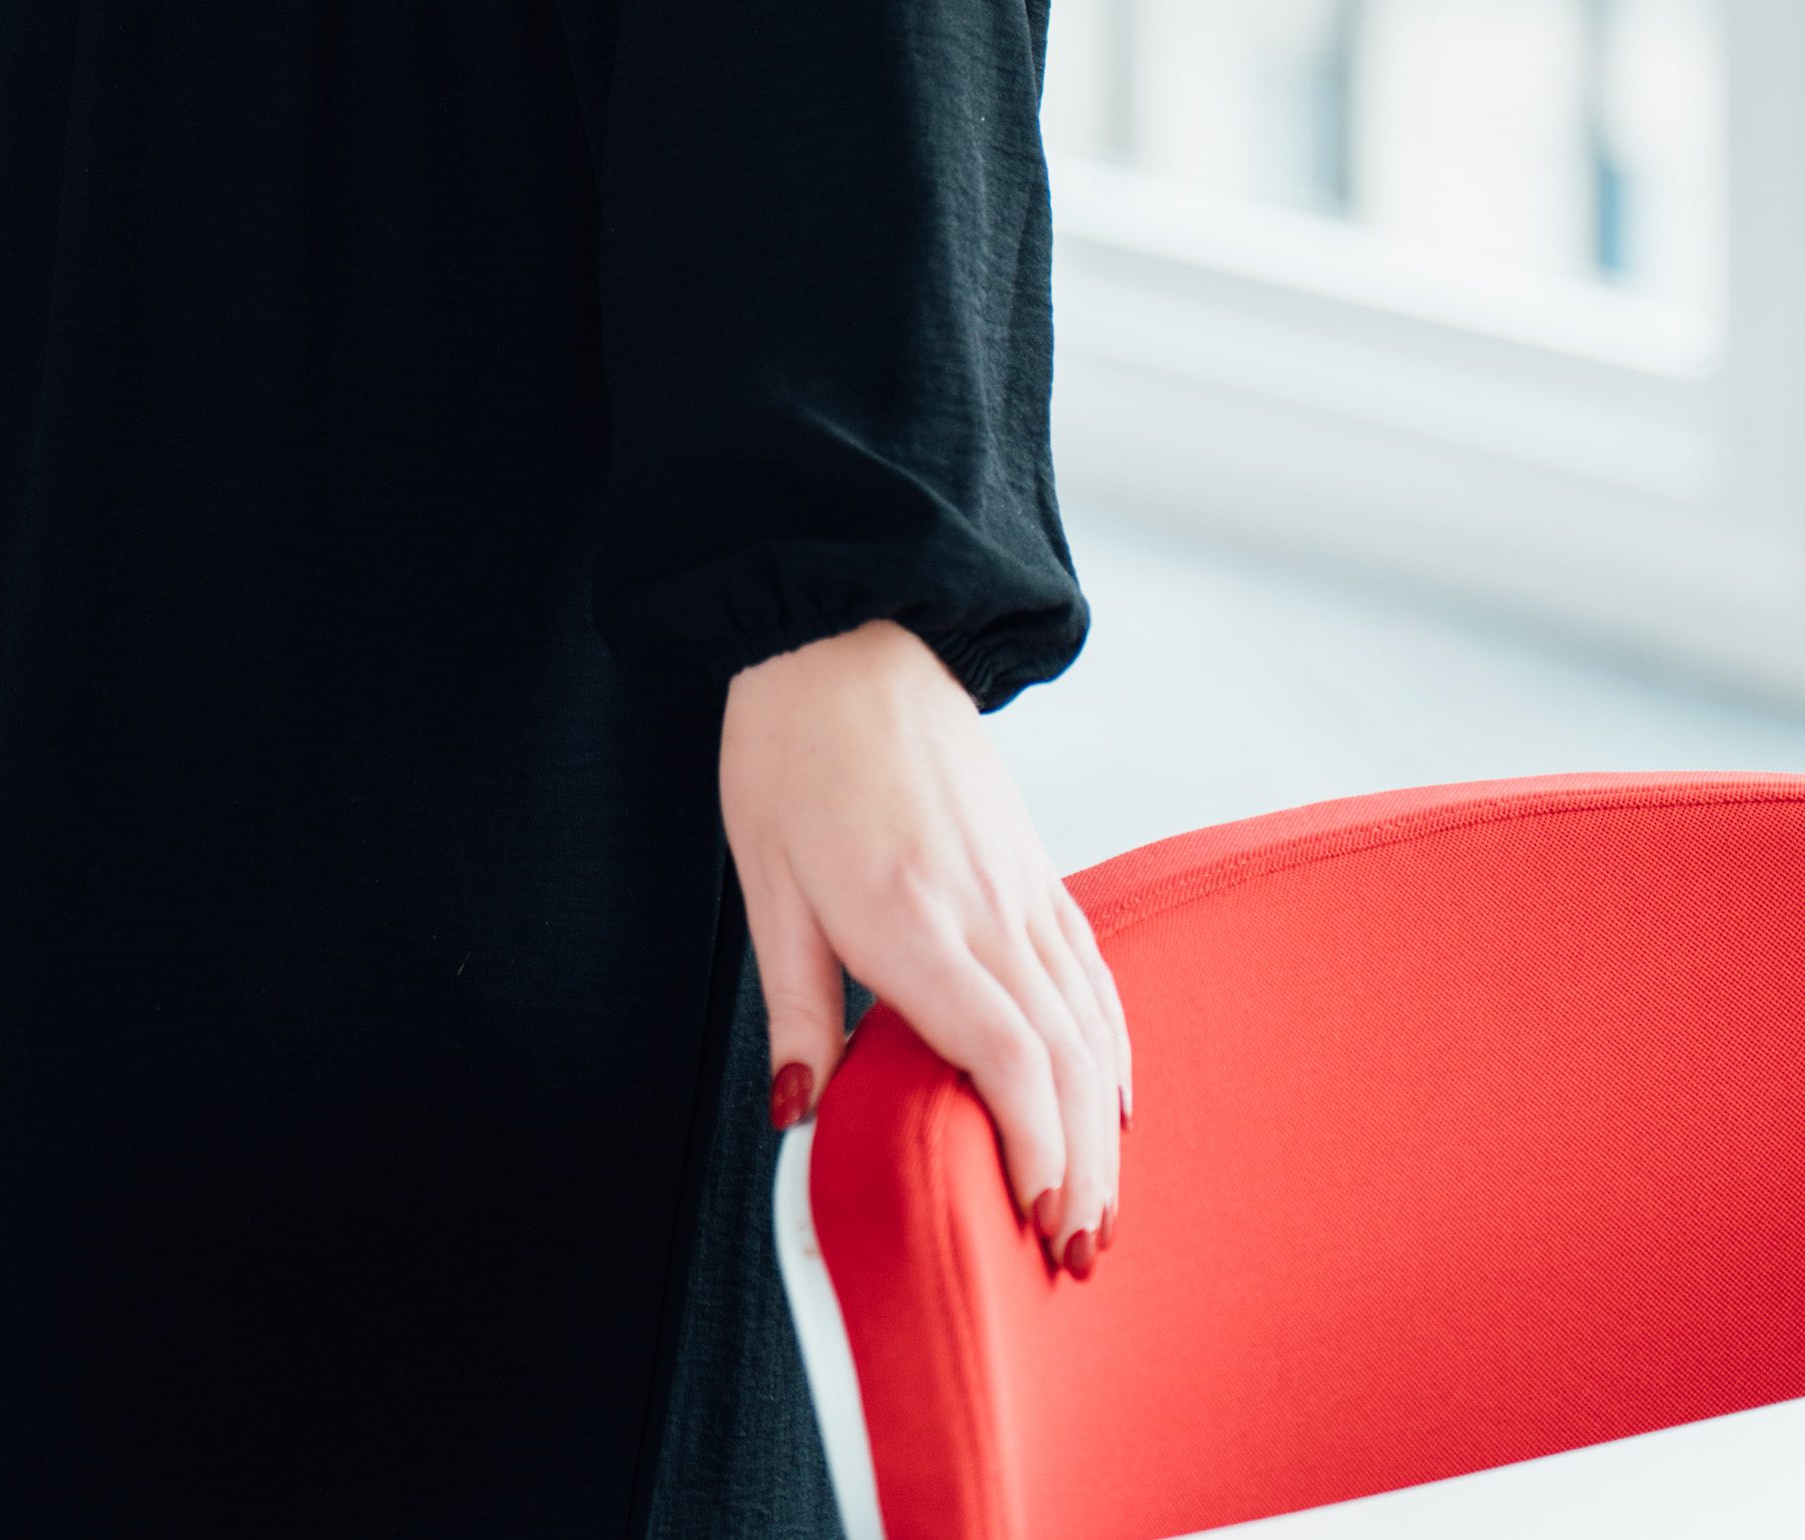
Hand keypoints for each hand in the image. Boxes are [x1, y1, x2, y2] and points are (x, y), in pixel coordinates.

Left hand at [718, 619, 1130, 1278]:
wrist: (842, 626)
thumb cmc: (788, 748)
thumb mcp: (764, 881)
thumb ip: (798, 1006)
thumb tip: (801, 1115)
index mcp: (908, 913)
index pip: (1003, 1053)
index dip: (1033, 1145)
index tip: (1036, 1220)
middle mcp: (983, 904)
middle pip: (1062, 1057)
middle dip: (1078, 1166)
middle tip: (1076, 1251)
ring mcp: (1020, 880)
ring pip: (1089, 1019)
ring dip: (1101, 1122)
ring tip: (1099, 1203)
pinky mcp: (1033, 861)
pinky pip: (1089, 966)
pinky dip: (1110, 1040)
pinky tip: (1112, 1093)